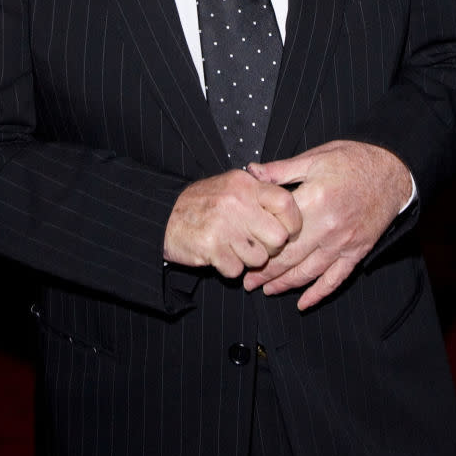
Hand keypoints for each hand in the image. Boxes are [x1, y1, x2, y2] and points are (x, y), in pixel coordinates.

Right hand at [163, 169, 301, 279]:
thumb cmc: (200, 203)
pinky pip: (237, 270)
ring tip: (233, 247)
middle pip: (278, 237)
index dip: (293, 221)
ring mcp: (224, 226)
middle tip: (256, 244)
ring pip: (259, 258)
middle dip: (271, 247)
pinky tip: (219, 255)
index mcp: (244, 184)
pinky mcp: (211, 248)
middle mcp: (236, 202)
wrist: (163, 216)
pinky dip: (230, 267)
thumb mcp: (230, 185)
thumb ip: (258, 192)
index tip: (287, 230)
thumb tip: (289, 204)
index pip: (286, 202)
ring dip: (249, 259)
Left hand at [242, 141, 410, 308]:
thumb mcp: (314, 157)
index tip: (242, 251)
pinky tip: (303, 303)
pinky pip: (336, 279)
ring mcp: (344, 243)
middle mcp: (329, 227)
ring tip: (267, 290)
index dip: (259, 243)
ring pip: (309, 272)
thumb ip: (281, 170)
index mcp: (314, 200)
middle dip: (266, 272)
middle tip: (247, 281)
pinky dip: (318, 293)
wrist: (392, 170)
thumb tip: (251, 172)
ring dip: (286, 284)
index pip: (279, 230)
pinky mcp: (358, 251)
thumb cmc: (353, 160)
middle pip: (291, 257)